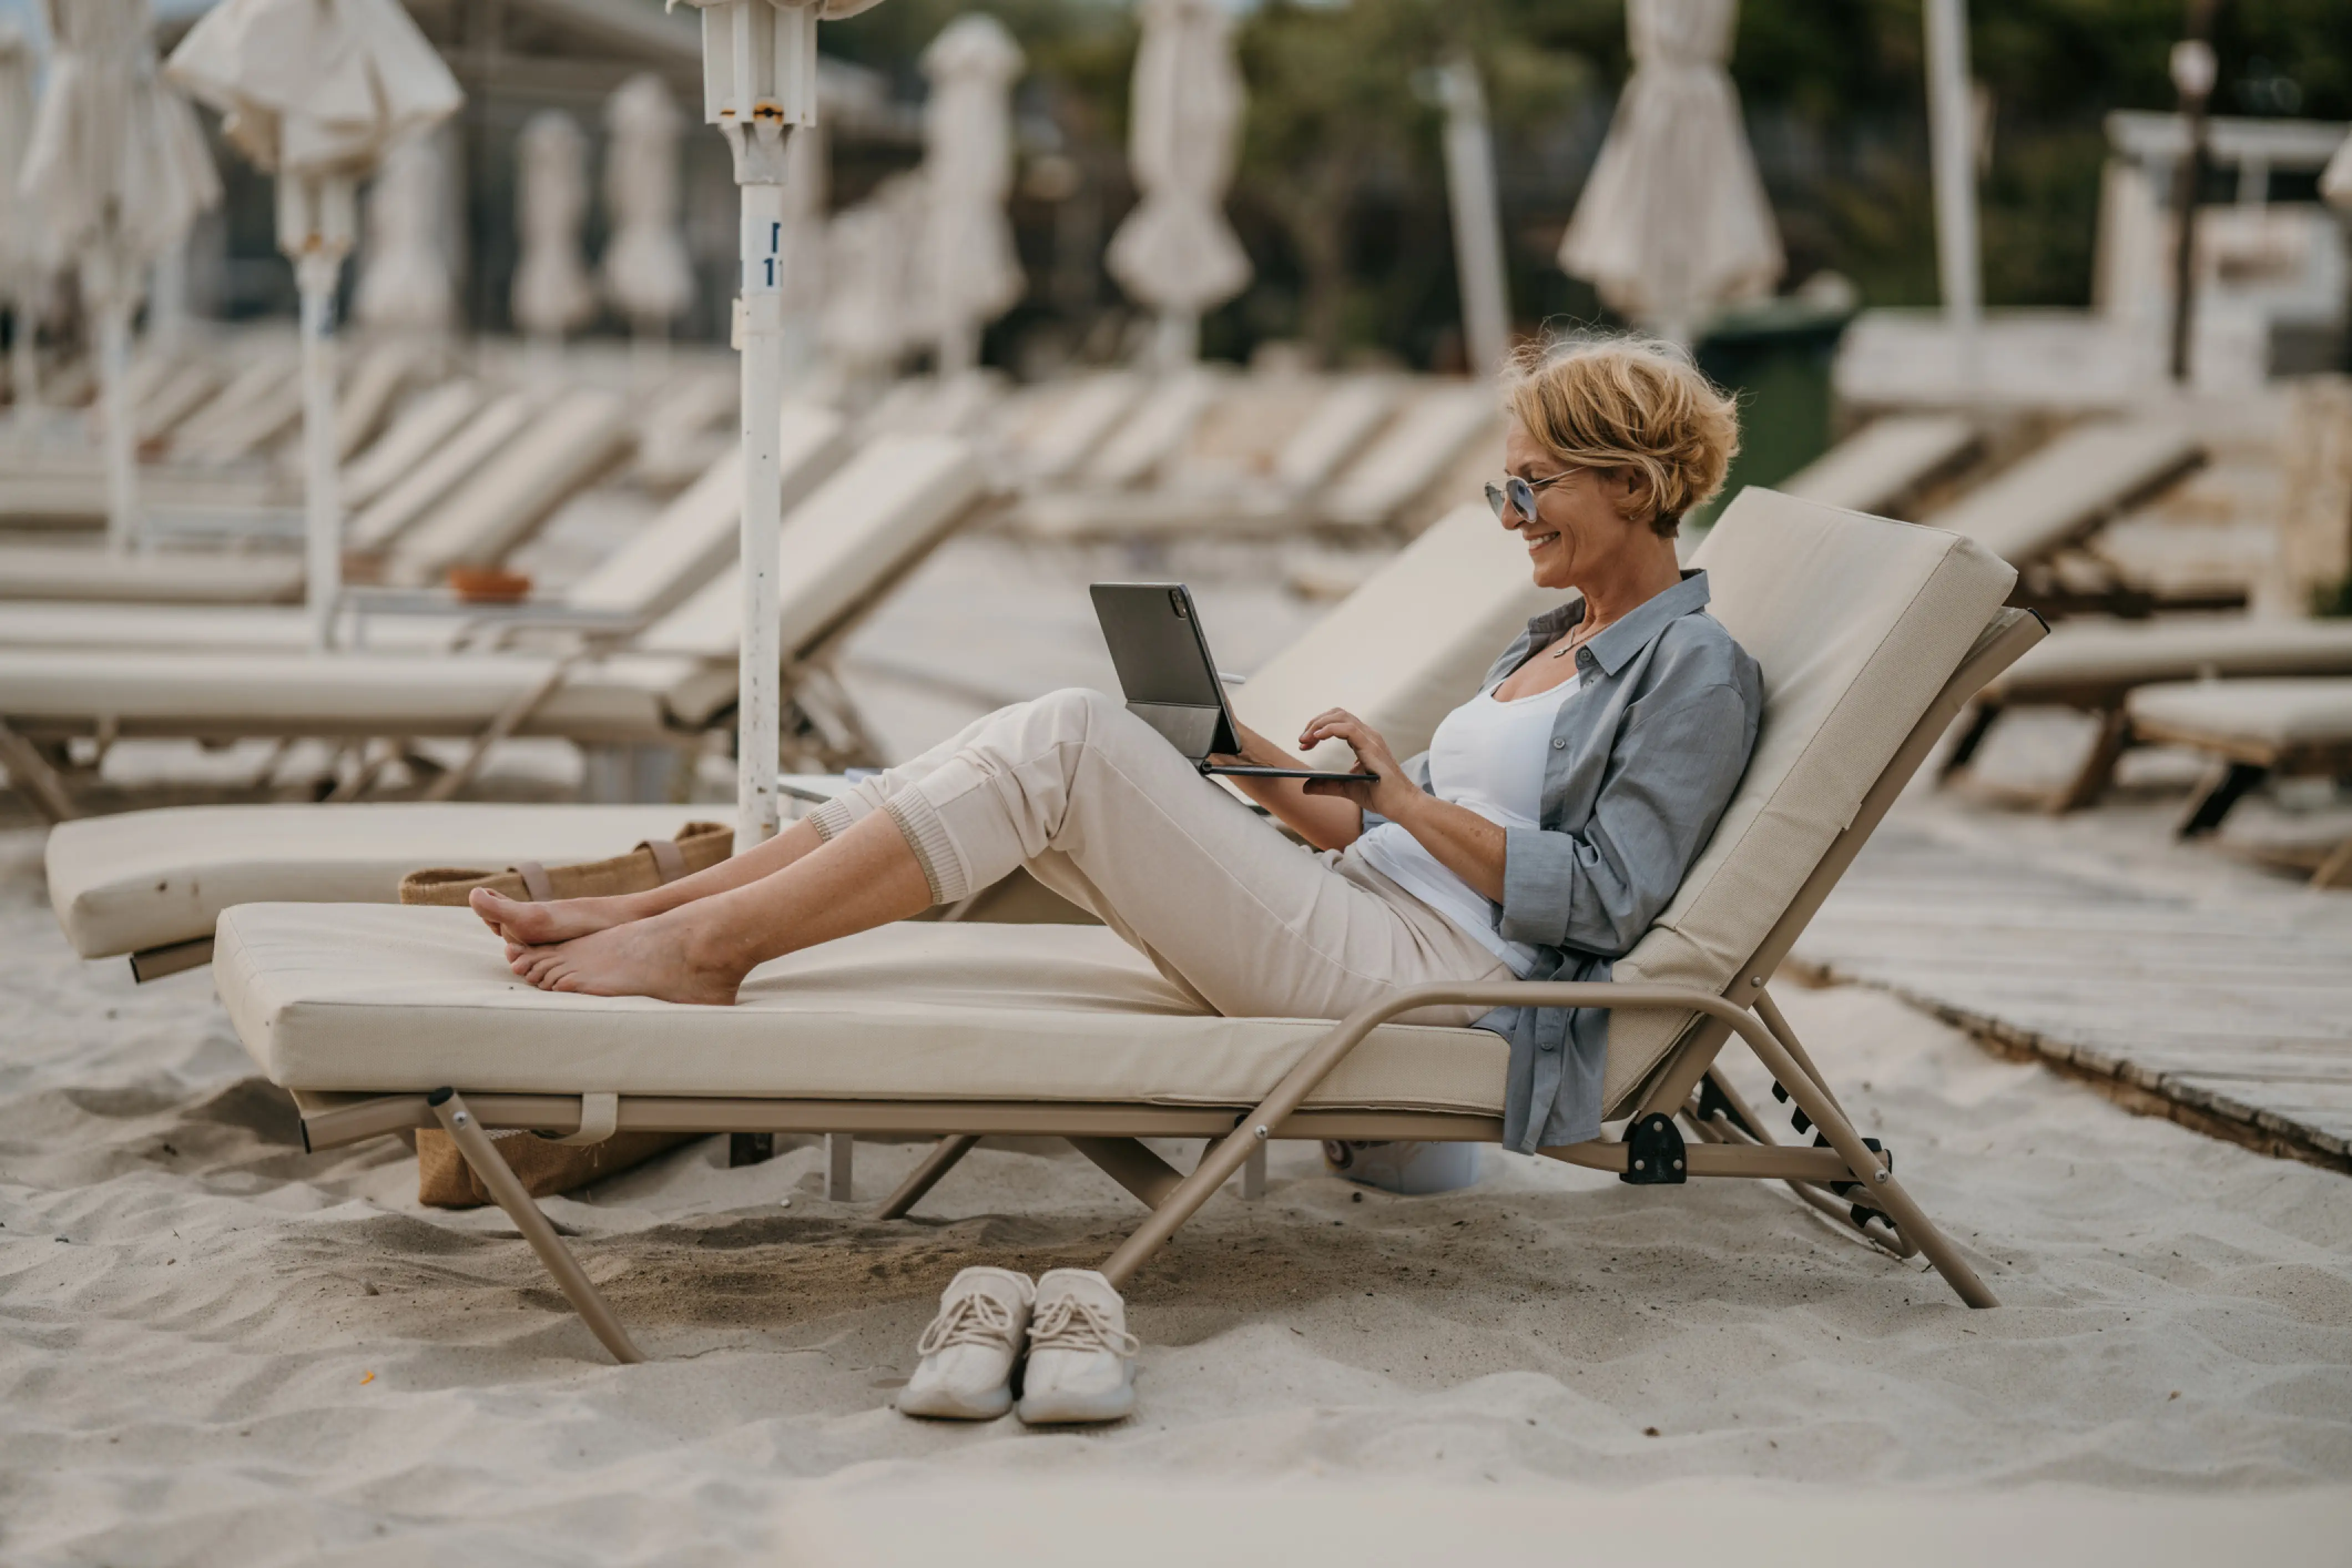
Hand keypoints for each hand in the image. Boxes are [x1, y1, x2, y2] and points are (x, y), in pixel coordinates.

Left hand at [1296, 708, 1416, 819]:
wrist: (1401, 805)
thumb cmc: (1381, 795)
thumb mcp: (1346, 788)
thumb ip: (1327, 785)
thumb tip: (1306, 787)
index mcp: (1363, 740)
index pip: (1337, 722)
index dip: (1318, 727)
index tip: (1304, 743)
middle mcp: (1368, 735)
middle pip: (1337, 714)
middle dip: (1315, 723)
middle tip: (1302, 740)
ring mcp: (1371, 739)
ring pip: (1341, 717)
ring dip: (1319, 725)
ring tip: (1306, 739)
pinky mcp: (1372, 748)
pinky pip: (1349, 729)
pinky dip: (1330, 729)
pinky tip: (1318, 737)